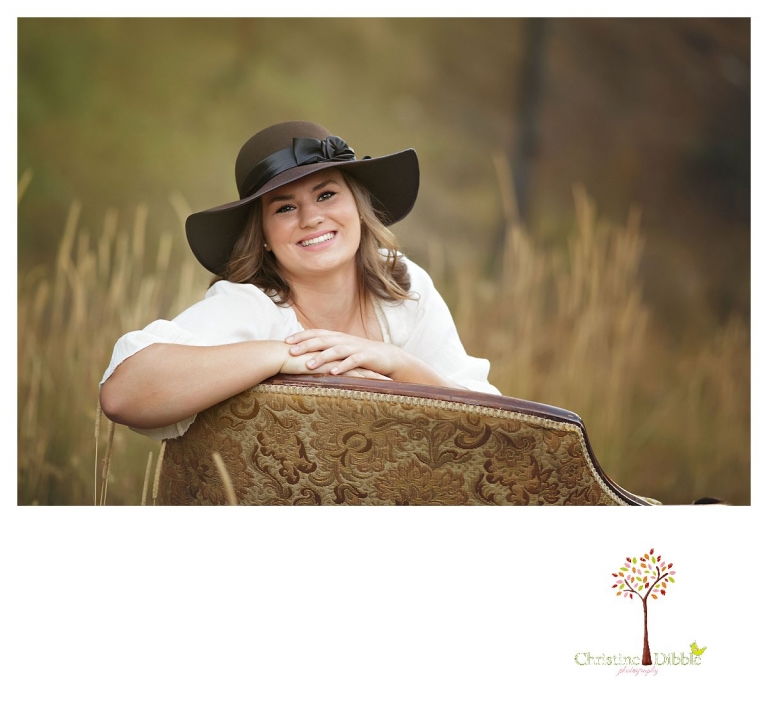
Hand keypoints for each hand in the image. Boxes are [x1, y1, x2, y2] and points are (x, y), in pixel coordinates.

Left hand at [285, 330, 404, 376]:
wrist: (387, 356)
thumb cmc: (360, 354)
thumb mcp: (342, 349)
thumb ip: (326, 349)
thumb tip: (304, 353)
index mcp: (337, 337)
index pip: (316, 333)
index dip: (301, 336)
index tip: (285, 341)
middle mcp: (344, 340)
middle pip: (322, 340)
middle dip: (306, 345)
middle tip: (291, 352)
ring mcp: (355, 348)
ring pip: (336, 351)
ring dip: (321, 357)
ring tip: (309, 365)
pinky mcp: (366, 358)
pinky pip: (353, 361)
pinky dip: (343, 366)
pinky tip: (333, 373)